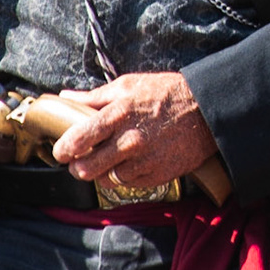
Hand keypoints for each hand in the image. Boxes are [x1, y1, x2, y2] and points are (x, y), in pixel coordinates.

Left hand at [52, 72, 217, 189]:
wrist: (207, 110)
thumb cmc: (167, 93)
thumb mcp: (129, 85)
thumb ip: (95, 96)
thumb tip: (66, 98)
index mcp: (118, 114)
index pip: (77, 140)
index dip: (63, 149)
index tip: (61, 151)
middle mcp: (128, 141)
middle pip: (85, 169)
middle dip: (78, 166)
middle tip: (81, 160)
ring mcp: (143, 161)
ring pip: (105, 180)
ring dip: (102, 172)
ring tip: (107, 160)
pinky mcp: (156, 175)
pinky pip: (128, 184)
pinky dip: (124, 176)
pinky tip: (129, 162)